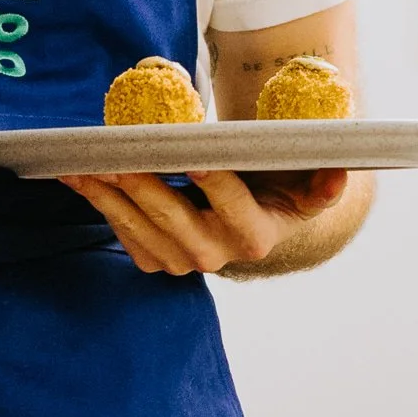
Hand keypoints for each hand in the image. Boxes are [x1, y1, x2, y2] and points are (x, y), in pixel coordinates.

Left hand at [57, 165, 346, 276]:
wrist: (258, 221)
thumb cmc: (282, 187)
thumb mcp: (309, 183)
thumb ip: (323, 180)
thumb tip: (340, 171)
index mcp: (257, 236)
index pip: (235, 209)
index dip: (215, 183)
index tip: (194, 155)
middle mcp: (217, 256)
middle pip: (177, 222)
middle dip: (147, 188)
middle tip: (121, 157)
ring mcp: (182, 261)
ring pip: (141, 230)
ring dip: (110, 197)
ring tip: (83, 165)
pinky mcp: (155, 259)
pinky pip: (122, 233)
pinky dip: (99, 204)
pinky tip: (78, 176)